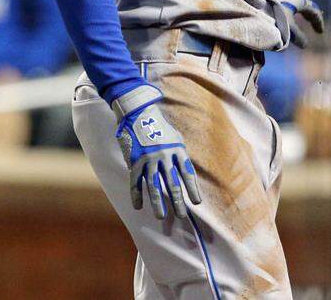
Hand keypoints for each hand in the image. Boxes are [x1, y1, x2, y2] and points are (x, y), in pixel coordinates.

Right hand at [113, 84, 201, 219]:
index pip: (187, 174)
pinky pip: (135, 182)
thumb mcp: (176, 137)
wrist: (139, 113)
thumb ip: (180, 154)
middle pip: (172, 183)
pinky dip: (136, 195)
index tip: (196, 203)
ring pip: (154, 186)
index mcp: (177, 150)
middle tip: (181, 216)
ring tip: (161, 216)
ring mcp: (148, 159)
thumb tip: (185, 173)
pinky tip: (139, 207)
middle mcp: (164, 156)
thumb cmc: (160, 127)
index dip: (192, 189)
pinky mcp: (134, 161)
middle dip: (177, 201)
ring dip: (158, 203)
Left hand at [259, 0, 324, 47]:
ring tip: (298, 23)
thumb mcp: (286, 27)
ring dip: (299, 15)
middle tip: (313, 25)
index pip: (314, 12)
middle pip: (306, 6)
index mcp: (300, 0)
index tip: (320, 32)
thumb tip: (305, 44)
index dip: (318, 22)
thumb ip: (296, 36)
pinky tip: (283, 17)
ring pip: (295, 5)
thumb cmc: (271, 12)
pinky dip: (290, 12)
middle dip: (310, 17)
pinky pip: (286, 3)